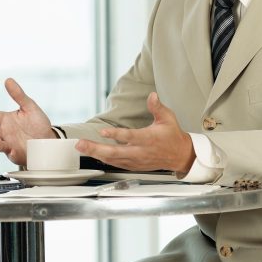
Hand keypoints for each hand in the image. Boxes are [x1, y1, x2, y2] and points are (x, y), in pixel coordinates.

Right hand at [0, 78, 54, 165]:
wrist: (48, 139)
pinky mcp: (16, 154)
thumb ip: (18, 95)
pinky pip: (12, 155)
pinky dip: (11, 153)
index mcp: (5, 120)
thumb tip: (8, 80)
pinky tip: (13, 150)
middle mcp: (4, 133)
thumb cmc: (37, 123)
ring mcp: (9, 144)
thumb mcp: (29, 106)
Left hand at [75, 93, 195, 175]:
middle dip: (96, 148)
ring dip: (96, 154)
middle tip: (81, 144)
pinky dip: (104, 159)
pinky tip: (93, 154)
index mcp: (149, 139)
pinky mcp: (134, 165)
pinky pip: (116, 164)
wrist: (179, 155)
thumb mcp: (168, 118)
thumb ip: (157, 107)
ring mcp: (136, 160)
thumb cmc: (172, 136)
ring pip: (113, 159)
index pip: (130, 137)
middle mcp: (140, 151)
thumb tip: (152, 96)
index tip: (103, 132)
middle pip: (115, 152)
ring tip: (82, 148)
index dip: (116, 135)